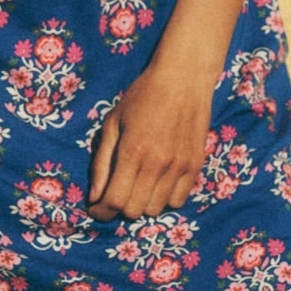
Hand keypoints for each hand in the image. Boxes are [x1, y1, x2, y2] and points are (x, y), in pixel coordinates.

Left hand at [86, 59, 215, 220]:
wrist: (183, 78)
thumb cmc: (142, 97)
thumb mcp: (113, 124)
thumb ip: (102, 163)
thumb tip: (95, 197)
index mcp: (133, 151)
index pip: (115, 200)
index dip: (101, 211)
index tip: (96, 209)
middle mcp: (158, 163)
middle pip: (134, 210)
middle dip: (119, 207)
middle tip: (116, 193)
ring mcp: (179, 166)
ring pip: (156, 209)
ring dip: (142, 204)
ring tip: (137, 186)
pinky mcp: (195, 165)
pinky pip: (178, 201)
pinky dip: (164, 199)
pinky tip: (158, 183)